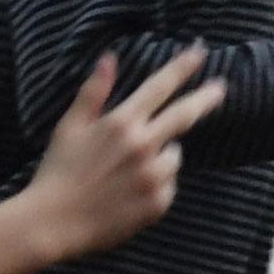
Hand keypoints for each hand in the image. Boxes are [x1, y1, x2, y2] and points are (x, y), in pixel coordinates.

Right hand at [18, 51, 222, 264]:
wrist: (52, 222)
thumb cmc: (58, 172)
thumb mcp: (70, 127)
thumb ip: (94, 92)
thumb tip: (109, 58)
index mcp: (120, 124)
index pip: (160, 87)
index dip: (182, 67)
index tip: (200, 51)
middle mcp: (142, 146)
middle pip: (185, 115)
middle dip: (206, 97)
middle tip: (220, 87)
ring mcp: (153, 176)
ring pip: (174, 155)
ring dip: (161, 155)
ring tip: (126, 171)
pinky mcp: (158, 202)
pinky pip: (168, 185)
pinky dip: (155, 185)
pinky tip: (128, 192)